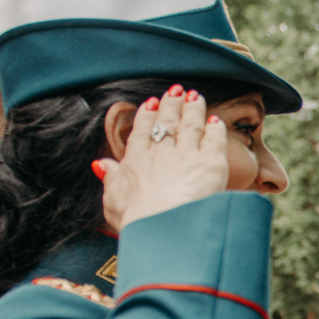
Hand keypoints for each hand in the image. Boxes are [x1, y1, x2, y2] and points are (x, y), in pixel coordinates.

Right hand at [96, 86, 232, 231]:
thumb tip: (101, 165)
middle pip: (168, 122)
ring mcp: (187, 155)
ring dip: (194, 109)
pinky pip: (215, 139)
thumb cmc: (137, 222)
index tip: (152, 102)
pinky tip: (217, 121)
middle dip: (172, 104)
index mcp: (136, 162)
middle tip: (177, 91)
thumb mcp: (113, 201)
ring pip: (191, 125)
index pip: (142, 130)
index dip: (147, 114)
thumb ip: (110, 179)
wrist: (164, 227)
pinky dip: (216, 129)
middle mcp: (162, 153)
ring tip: (196, 97)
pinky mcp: (211, 163)